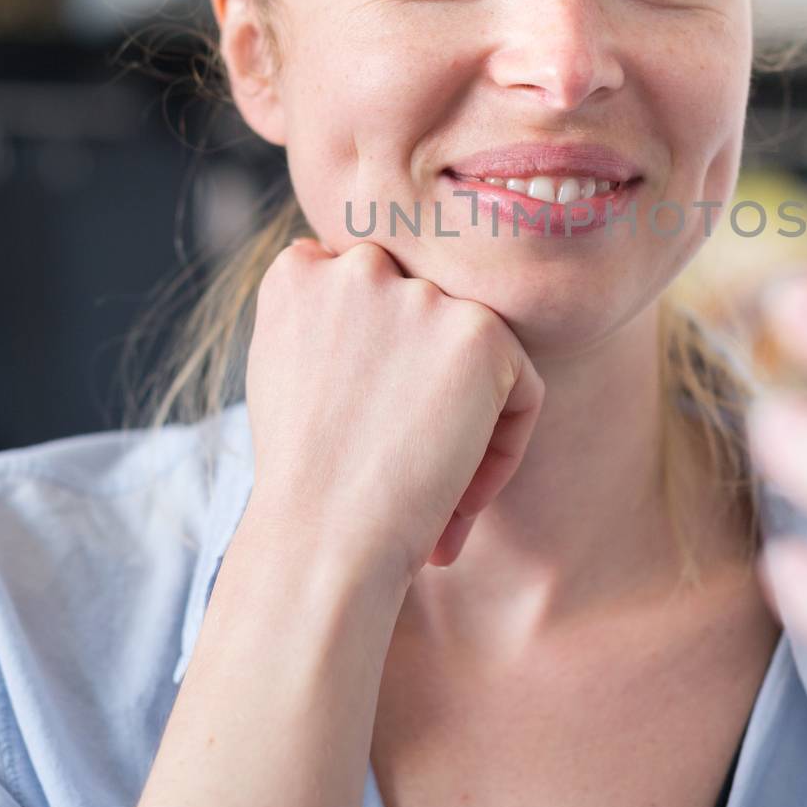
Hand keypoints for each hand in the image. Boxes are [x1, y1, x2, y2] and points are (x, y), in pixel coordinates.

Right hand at [244, 236, 544, 590]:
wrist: (321, 540)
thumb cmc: (302, 482)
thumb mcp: (286, 372)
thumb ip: (329, 320)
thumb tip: (389, 314)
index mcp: (298, 272)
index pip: (367, 288)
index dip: (380, 359)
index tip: (372, 425)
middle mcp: (357, 266)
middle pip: (424, 313)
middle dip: (424, 383)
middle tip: (404, 460)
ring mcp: (420, 295)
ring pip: (473, 350)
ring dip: (467, 418)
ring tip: (434, 497)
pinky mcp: (479, 332)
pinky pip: (521, 385)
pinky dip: (503, 448)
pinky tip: (461, 502)